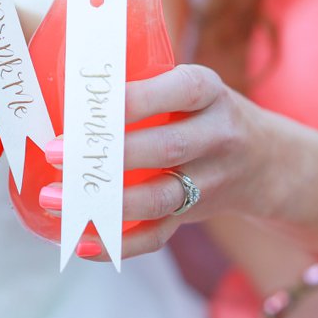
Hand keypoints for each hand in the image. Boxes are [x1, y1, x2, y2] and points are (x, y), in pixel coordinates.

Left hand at [41, 64, 269, 260]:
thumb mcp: (189, 85)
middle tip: (53, 152)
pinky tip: (84, 243)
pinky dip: (122, 244)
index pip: (179, 90)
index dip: (134, 99)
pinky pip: (160, 234)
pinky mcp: (197, 214)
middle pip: (166, 148)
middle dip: (108, 154)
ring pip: (161, 198)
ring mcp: (211, 180)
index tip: (86, 104)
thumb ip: (144, 81)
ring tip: (55, 200)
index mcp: (209, 91)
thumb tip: (64, 74)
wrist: (264, 158)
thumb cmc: (200, 110)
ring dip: (105, 204)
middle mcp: (216, 135)